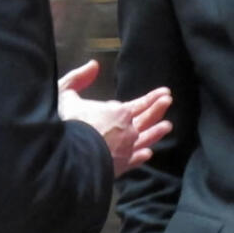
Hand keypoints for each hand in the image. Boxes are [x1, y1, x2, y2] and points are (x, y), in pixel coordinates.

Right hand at [57, 61, 172, 176]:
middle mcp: (127, 131)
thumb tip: (94, 65)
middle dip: (157, 110)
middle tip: (168, 102)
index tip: (165, 93)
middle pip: (146, 120)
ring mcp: (125, 150)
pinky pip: (134, 161)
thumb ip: (79, 77)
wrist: (65, 156)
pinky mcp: (119, 167)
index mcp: (118, 113)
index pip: (139, 104)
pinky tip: (147, 154)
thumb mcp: (65, 93)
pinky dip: (141, 157)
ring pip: (145, 140)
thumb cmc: (66, 122)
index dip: (151, 98)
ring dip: (156, 133)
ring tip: (168, 126)